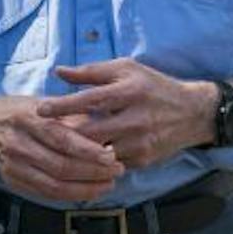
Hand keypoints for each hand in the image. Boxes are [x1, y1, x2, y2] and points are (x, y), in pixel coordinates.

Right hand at [0, 95, 120, 202]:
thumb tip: (108, 126)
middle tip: (117, 171)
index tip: (112, 156)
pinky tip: (88, 191)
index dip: (89, 151)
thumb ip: (73, 116)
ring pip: (54, 185)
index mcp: (29, 119)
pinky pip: (45, 193)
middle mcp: (18, 143)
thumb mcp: (45, 104)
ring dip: (86, 188)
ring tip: (108, 184)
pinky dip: (70, 195)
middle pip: (60, 166)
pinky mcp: (11, 180)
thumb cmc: (22, 111)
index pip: (62, 138)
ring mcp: (13, 165)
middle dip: (93, 172)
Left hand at [41, 59, 216, 170]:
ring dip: (76, 151)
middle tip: (40, 133)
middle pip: (91, 131)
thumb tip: (59, 72)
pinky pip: (110, 164)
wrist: (193, 113)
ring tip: (53, 147)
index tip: (40, 109)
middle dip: (64, 134)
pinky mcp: (142, 160)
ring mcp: (140, 142)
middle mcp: (136, 118)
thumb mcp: (126, 69)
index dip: (63, 105)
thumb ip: (92, 72)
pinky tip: (76, 158)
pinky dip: (92, 161)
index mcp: (130, 91)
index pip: (90, 99)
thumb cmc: (153, 86)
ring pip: (98, 152)